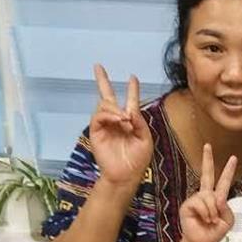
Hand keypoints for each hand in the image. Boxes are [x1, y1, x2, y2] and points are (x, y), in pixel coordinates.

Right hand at [88, 64, 153, 187]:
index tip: (133, 77)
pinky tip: (118, 120)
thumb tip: (129, 109)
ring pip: (104, 105)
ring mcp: (105, 125)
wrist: (126, 175)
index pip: (130, 101)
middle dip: (102, 80)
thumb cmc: (138, 159)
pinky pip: (99, 116)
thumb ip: (140, 122)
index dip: (132, 89)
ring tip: (125, 120)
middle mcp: (116, 120)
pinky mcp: (96, 131)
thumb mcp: (145, 139)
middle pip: (107, 96)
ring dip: (115, 108)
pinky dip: (108, 115)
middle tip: (98, 66)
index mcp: (130, 121)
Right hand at [179, 143, 237, 241]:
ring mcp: (195, 199)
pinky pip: (200, 203)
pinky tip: (204, 219)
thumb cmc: (215, 231)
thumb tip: (217, 197)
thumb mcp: (228, 220)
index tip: (233, 158)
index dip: (228, 170)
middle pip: (206, 174)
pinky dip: (206, 212)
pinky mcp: (187, 205)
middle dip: (207, 159)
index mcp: (217, 197)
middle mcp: (205, 195)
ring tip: (211, 220)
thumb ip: (226, 208)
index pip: (223, 181)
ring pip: (208, 196)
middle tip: (208, 145)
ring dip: (213, 211)